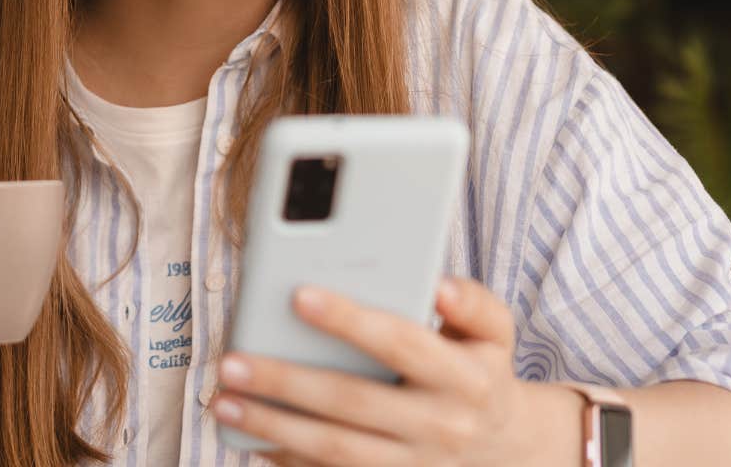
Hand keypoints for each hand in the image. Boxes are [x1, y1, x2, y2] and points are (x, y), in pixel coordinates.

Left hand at [211, 276, 572, 466]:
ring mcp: (413, 465)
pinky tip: (248, 438)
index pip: (401, 343)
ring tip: (223, 400)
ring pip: (335, 449)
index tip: (299, 296)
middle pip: (353, 402)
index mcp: (465, 378)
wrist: (506, 449)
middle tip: (233, 362)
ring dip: (273, 427)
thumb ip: (473, 302)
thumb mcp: (496, 333)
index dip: (350, 321)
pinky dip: (287, 461)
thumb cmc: (481, 371)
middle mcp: (439, 425)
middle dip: (287, 382)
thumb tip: (439, 282)